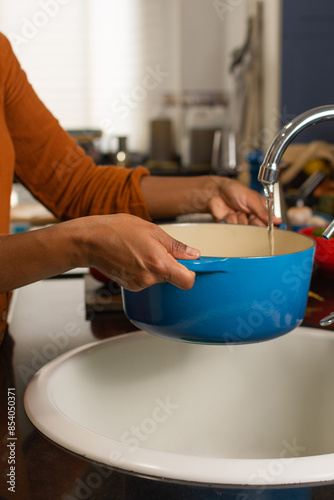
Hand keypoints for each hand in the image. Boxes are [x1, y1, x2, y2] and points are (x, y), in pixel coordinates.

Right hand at [84, 214, 199, 290]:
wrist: (90, 241)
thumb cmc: (117, 230)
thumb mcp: (152, 230)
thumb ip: (175, 245)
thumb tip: (193, 254)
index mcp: (159, 263)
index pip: (187, 281)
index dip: (191, 273)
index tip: (189, 264)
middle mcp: (150, 279)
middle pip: (172, 278)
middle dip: (169, 264)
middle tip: (157, 248)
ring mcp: (138, 285)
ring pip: (158, 279)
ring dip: (155, 267)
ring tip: (140, 251)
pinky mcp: (130, 287)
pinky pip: (146, 280)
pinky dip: (143, 271)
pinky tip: (132, 258)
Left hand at [206, 177, 280, 225]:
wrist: (216, 191)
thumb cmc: (235, 190)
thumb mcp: (252, 199)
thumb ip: (263, 211)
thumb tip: (277, 220)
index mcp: (259, 209)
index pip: (267, 222)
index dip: (268, 226)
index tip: (269, 229)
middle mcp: (250, 216)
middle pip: (256, 228)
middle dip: (252, 222)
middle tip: (250, 215)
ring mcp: (240, 221)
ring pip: (244, 229)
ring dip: (240, 219)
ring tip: (237, 210)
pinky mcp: (230, 224)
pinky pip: (233, 228)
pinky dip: (231, 220)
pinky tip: (229, 213)